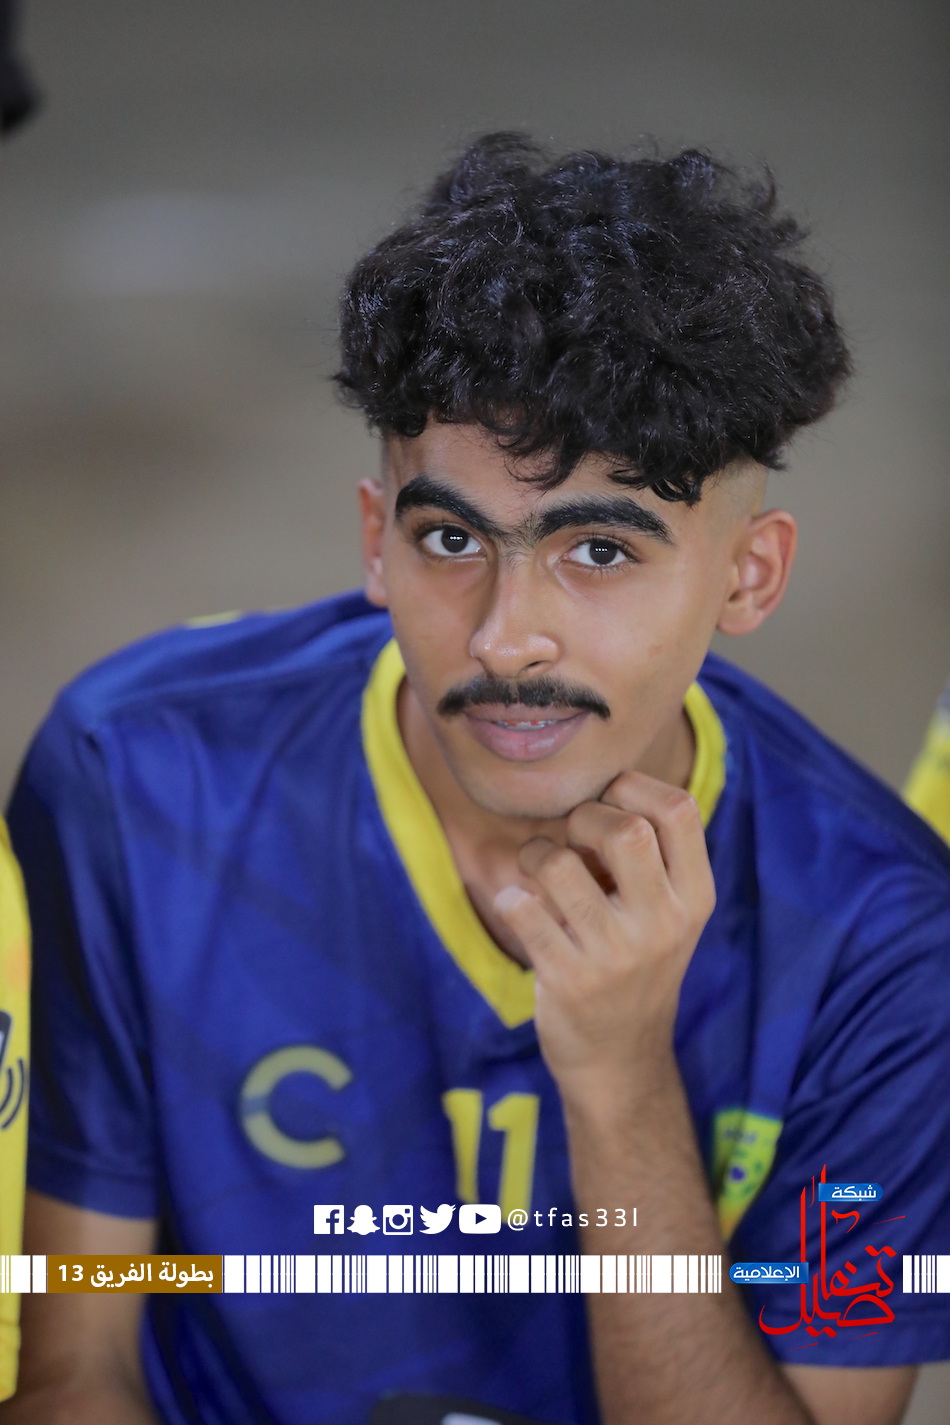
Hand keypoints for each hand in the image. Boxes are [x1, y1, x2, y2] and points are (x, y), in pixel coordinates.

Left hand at [494, 771, 715, 1104]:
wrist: (620, 1058)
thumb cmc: (635, 962)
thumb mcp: (667, 912)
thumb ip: (649, 854)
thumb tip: (597, 784)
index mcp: (694, 897)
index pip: (680, 810)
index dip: (634, 787)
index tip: (608, 800)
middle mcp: (663, 924)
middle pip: (625, 830)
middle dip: (582, 816)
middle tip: (571, 838)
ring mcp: (616, 954)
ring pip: (559, 864)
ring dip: (535, 854)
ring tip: (539, 871)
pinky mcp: (568, 979)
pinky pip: (522, 909)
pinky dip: (511, 897)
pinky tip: (521, 908)